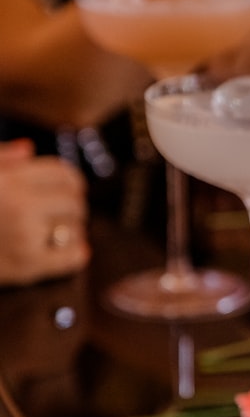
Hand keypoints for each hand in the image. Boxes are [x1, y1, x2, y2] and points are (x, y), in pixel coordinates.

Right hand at [0, 139, 89, 285]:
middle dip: (70, 208)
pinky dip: (75, 254)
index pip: (64, 175)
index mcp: (7, 180)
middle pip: (74, 202)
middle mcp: (19, 205)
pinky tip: (62, 253)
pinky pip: (73, 258)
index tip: (67, 191)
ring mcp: (25, 236)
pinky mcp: (25, 266)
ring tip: (54, 233)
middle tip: (58, 216)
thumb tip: (28, 149)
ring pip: (76, 229)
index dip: (70, 183)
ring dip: (70, 231)